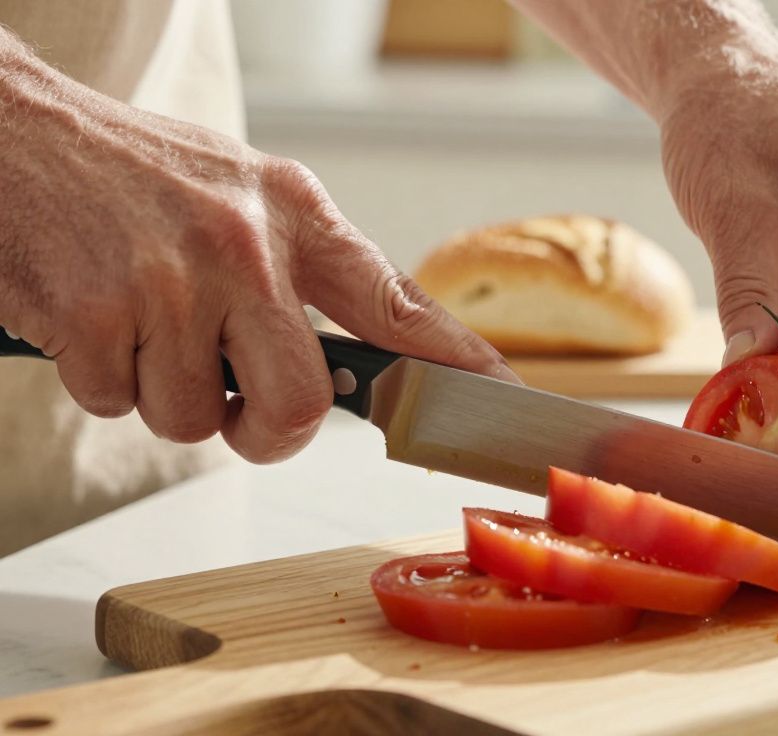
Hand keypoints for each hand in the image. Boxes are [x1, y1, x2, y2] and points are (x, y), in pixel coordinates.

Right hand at [0, 44, 516, 462]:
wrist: (13, 128)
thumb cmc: (135, 170)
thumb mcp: (246, 190)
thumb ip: (308, 266)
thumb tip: (376, 354)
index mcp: (294, 215)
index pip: (396, 302)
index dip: (457, 363)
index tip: (506, 398)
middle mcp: (243, 248)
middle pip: (299, 406)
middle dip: (269, 432)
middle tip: (241, 410)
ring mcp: (167, 283)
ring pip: (194, 419)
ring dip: (166, 398)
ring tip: (142, 325)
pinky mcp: (93, 314)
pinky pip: (118, 404)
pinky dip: (103, 381)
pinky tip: (93, 318)